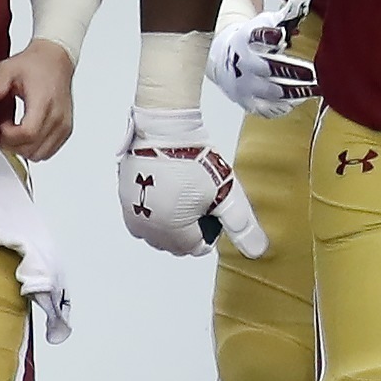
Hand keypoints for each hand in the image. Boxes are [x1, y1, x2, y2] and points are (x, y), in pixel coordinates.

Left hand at [0, 42, 75, 159]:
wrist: (56, 60)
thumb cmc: (35, 64)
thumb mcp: (9, 67)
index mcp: (43, 101)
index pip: (28, 133)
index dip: (9, 136)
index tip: (1, 125)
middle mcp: (57, 116)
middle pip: (32, 148)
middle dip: (12, 144)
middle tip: (3, 131)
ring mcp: (63, 125)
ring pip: (40, 154)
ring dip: (23, 149)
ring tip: (14, 133)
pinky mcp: (66, 129)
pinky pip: (49, 151)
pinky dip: (35, 148)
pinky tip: (26, 134)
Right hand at [118, 107, 262, 258]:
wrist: (163, 130)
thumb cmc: (194, 161)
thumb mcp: (225, 193)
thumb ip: (241, 225)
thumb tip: (257, 251)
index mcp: (173, 234)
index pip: (196, 248)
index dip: (209, 231)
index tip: (212, 210)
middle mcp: (149, 230)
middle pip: (174, 243)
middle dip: (187, 230)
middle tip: (198, 202)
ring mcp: (133, 214)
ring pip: (155, 231)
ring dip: (168, 222)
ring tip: (181, 195)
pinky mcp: (123, 197)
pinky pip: (139, 216)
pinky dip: (151, 210)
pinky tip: (163, 190)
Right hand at [210, 0, 317, 115]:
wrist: (224, 57)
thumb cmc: (253, 38)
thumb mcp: (267, 21)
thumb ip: (289, 9)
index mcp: (246, 39)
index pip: (256, 37)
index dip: (268, 36)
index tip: (282, 34)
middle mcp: (243, 63)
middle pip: (267, 68)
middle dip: (290, 70)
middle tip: (312, 72)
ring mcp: (244, 85)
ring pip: (270, 91)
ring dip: (294, 91)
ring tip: (315, 89)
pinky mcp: (248, 102)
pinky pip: (267, 109)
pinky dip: (284, 106)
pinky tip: (299, 100)